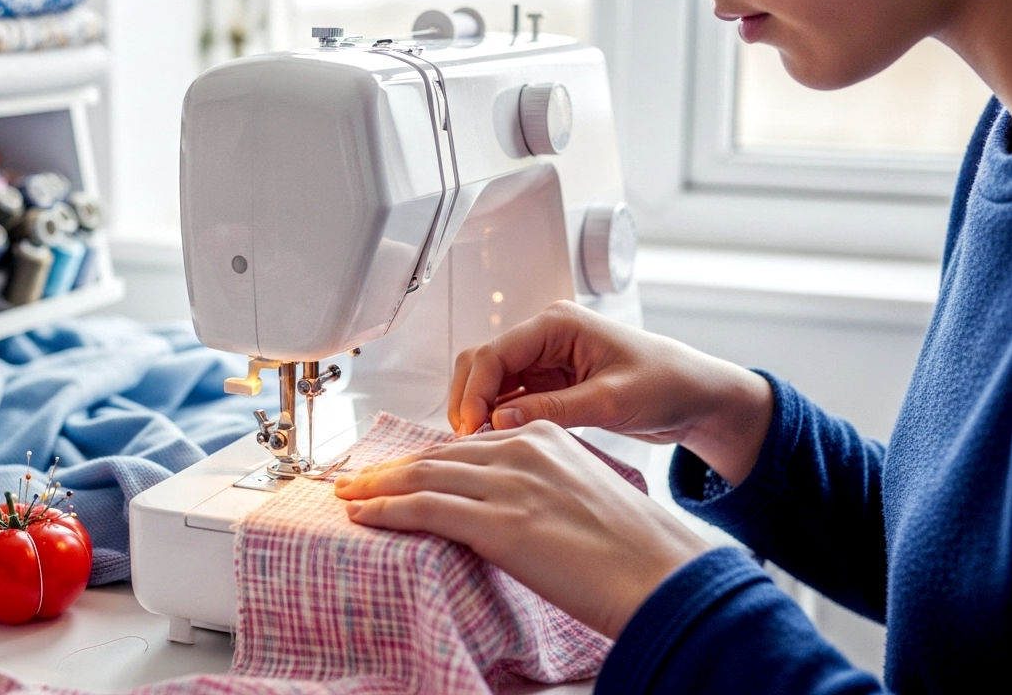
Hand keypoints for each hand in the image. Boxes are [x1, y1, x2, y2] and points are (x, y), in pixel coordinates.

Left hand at [334, 421, 711, 637]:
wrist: (662, 574)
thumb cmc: (633, 549)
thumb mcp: (579, 495)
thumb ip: (537, 488)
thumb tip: (503, 509)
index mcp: (545, 437)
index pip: (465, 445)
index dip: (422, 458)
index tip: (396, 469)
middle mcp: (523, 450)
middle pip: (436, 455)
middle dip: (390, 469)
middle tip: (357, 479)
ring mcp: (509, 485)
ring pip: (422, 477)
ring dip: (376, 487)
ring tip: (349, 496)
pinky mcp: (499, 523)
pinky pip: (425, 509)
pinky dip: (385, 510)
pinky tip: (363, 515)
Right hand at [450, 300, 772, 484]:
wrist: (699, 397)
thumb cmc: (667, 384)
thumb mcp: (610, 400)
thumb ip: (552, 409)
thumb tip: (499, 422)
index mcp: (556, 324)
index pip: (493, 353)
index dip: (474, 392)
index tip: (469, 430)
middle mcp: (544, 337)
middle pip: (481, 364)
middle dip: (469, 400)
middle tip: (466, 443)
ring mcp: (544, 360)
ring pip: (490, 383)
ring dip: (480, 412)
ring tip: (479, 449)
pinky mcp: (549, 384)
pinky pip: (508, 399)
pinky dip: (498, 420)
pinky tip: (498, 445)